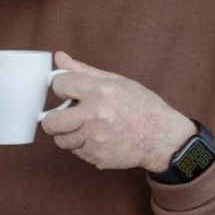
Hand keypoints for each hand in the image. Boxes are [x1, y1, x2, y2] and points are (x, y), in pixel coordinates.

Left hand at [42, 51, 197, 170]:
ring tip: (87, 127)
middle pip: (51, 121)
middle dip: (54, 118)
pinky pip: (76, 151)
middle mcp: (95, 115)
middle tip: (65, 116)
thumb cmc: (142, 107)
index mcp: (100, 92)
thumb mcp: (116, 81)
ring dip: (69, 134)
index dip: (61, 87)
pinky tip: (99, 138)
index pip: (59, 85)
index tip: (67, 91)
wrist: (163, 138)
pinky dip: (82, 146)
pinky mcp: (97, 157)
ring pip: (61, 140)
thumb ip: (83, 70)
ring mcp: (95, 139)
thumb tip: (59, 58)